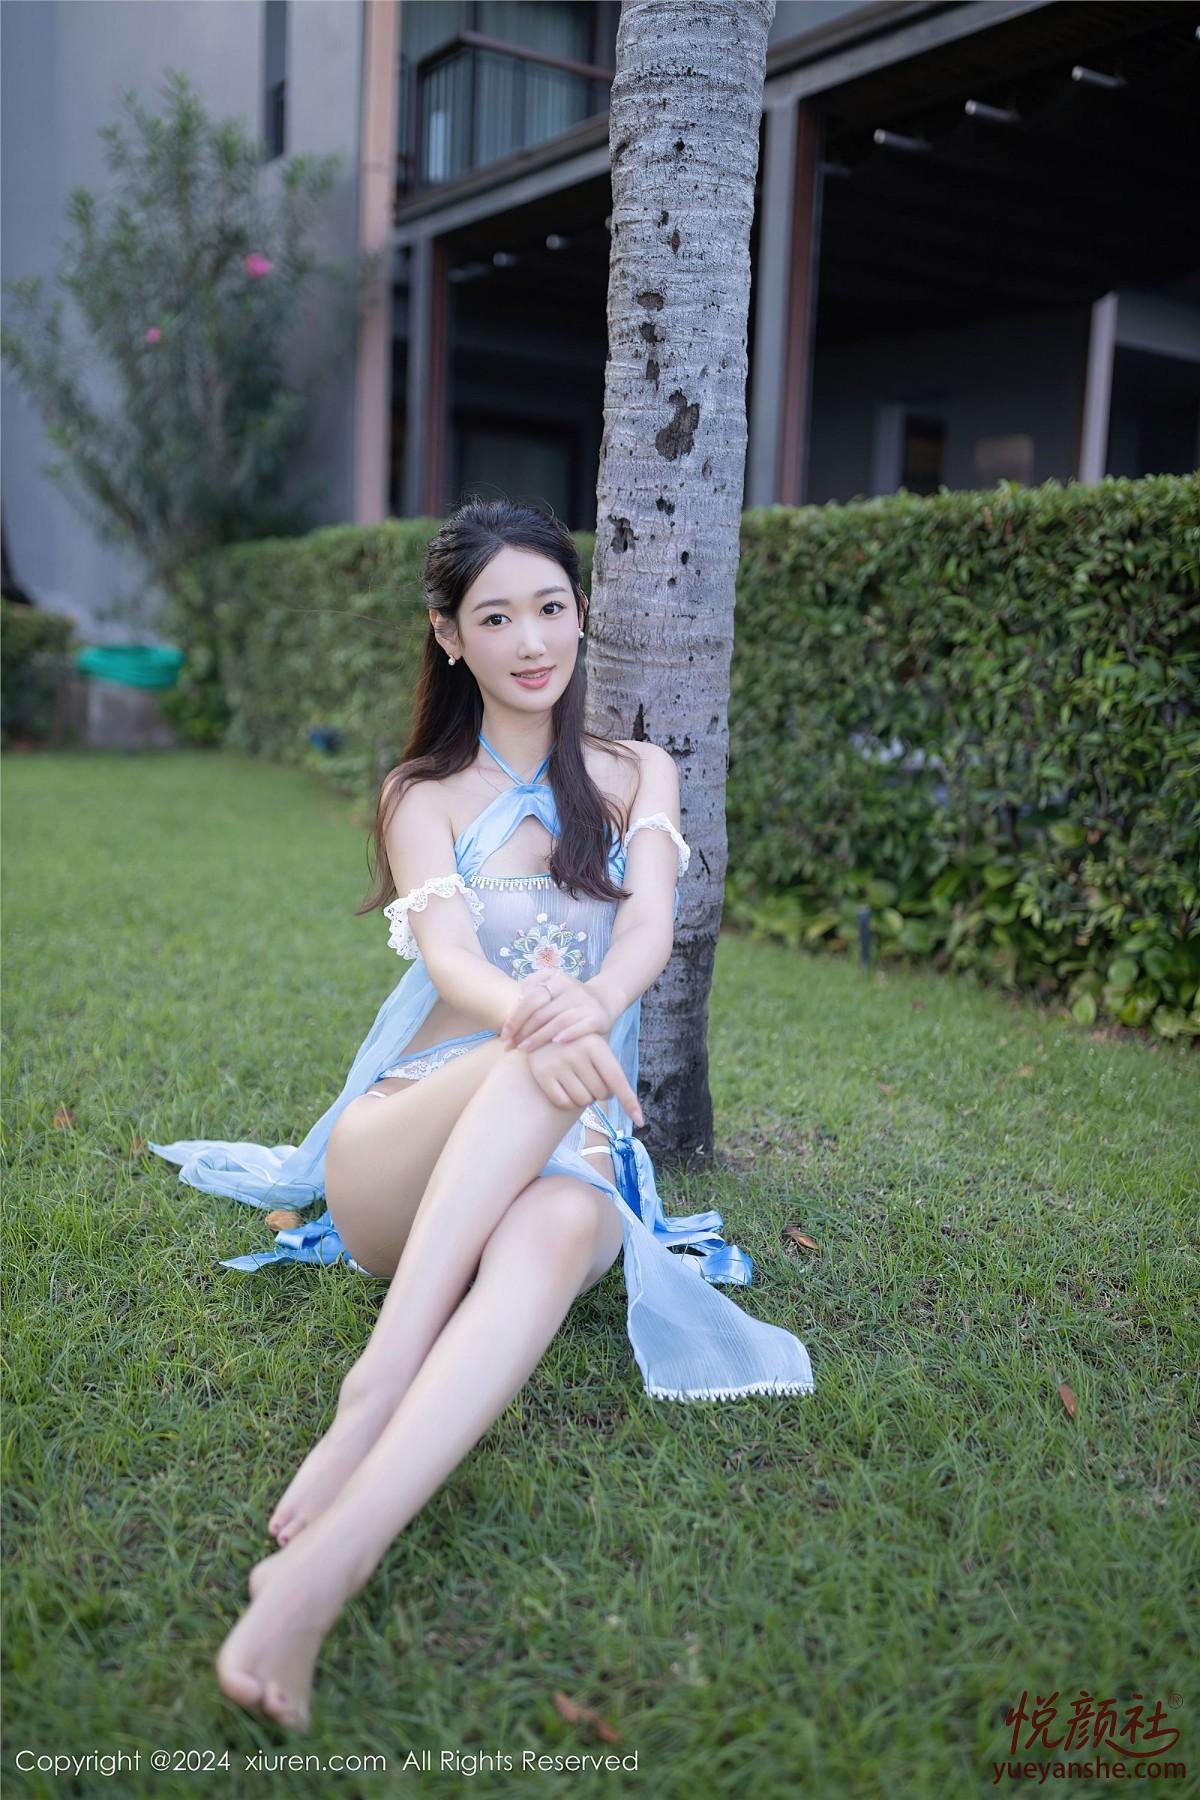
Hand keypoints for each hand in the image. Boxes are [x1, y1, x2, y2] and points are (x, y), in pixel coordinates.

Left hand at [500, 970, 613, 1051]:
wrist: (604, 998)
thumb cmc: (568, 998)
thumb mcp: (551, 985)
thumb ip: (532, 989)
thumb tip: (516, 1002)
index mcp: (557, 978)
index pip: (531, 998)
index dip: (515, 1018)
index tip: (504, 1035)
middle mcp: (573, 988)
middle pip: (542, 1012)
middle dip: (523, 1031)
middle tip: (511, 1046)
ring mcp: (587, 1003)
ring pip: (559, 1021)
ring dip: (540, 1037)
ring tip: (525, 1049)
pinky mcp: (599, 1017)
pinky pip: (583, 1027)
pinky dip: (569, 1034)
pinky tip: (556, 1043)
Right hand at [526, 1033, 643, 1126]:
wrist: (541, 1032)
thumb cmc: (577, 1046)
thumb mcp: (596, 1048)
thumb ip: (612, 1072)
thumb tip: (633, 1110)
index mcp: (595, 1044)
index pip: (616, 1079)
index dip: (629, 1101)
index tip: (640, 1121)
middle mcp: (576, 1052)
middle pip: (600, 1094)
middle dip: (599, 1092)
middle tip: (589, 1078)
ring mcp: (557, 1063)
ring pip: (582, 1101)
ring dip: (583, 1099)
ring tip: (577, 1082)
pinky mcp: (541, 1074)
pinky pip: (563, 1103)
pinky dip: (568, 1103)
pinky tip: (564, 1088)